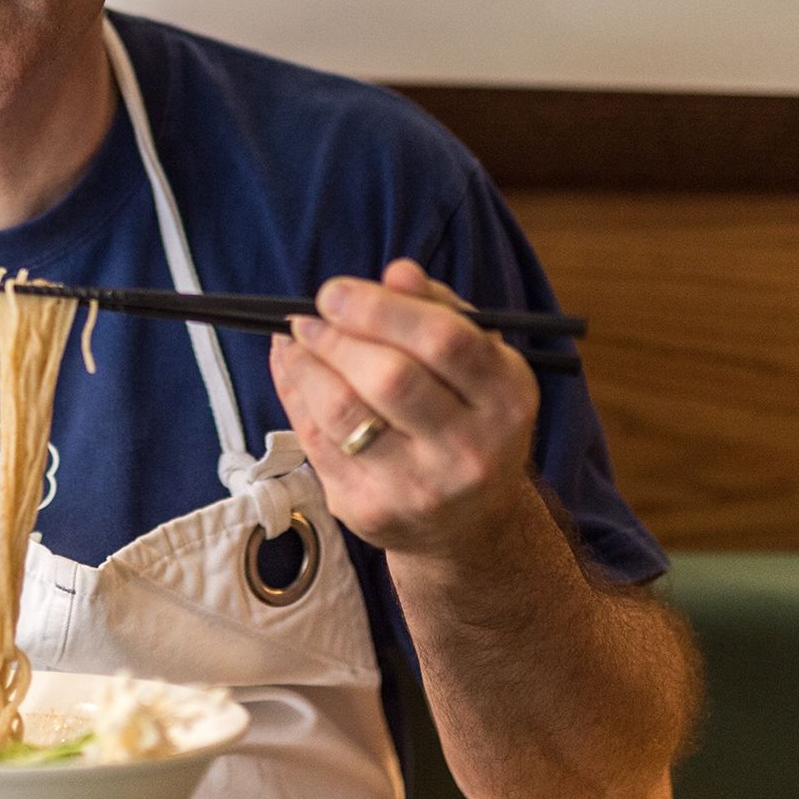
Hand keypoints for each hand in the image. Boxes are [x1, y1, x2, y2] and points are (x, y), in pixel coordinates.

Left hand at [267, 259, 543, 558]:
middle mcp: (471, 449)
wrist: (470, 524)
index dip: (380, 309)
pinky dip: (295, 396)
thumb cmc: (469, 419)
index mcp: (506, 398)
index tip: (334, 290)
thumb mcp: (479, 361)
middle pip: (391, 378)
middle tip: (308, 315)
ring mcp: (420, 488)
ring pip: (344, 412)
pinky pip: (318, 443)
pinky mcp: (372, 512)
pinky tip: (292, 370)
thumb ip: (439, 309)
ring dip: (305, 365)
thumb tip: (397, 273)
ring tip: (295, 339)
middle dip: (336, 337)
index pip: (444, 341)